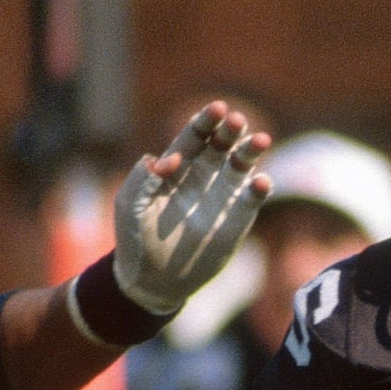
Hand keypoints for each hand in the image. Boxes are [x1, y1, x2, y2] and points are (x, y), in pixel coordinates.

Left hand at [112, 101, 271, 313]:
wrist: (151, 280)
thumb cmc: (135, 240)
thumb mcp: (130, 205)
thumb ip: (141, 178)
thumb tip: (166, 158)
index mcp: (174, 168)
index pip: (193, 137)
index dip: (205, 122)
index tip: (217, 109)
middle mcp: (200, 176)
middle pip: (220, 144)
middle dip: (229, 130)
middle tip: (236, 122)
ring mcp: (220, 196)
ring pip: (241, 164)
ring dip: (251, 151)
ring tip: (260, 141)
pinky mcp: (235, 219)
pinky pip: (251, 198)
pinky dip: (259, 188)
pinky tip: (259, 182)